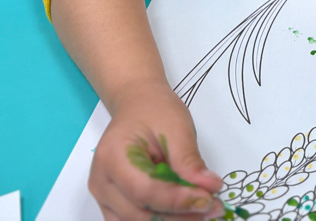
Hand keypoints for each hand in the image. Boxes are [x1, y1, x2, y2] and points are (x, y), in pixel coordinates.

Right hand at [89, 79, 223, 220]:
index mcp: (112, 156)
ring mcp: (104, 198)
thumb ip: (190, 160)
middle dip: (180, 216)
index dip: (178, 200)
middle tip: (213, 207)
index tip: (209, 199)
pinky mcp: (113, 206)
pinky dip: (162, 220)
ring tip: (202, 211)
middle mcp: (102, 182)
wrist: (137, 106)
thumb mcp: (177, 127)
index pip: (145, 190)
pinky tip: (185, 213)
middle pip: (140, 214)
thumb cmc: (154, 111)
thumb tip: (210, 188)